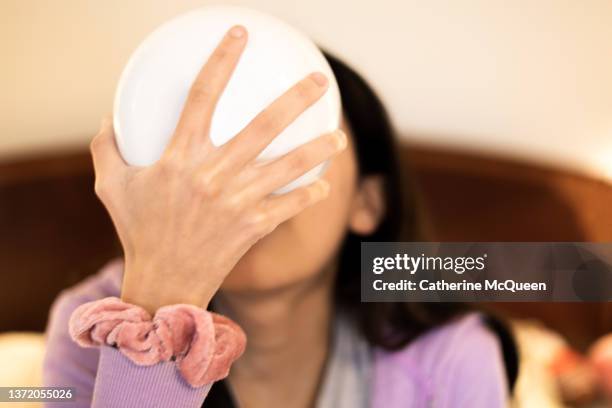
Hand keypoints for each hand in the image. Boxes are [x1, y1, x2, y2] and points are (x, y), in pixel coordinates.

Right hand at [90, 25, 345, 312]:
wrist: (162, 282)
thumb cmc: (137, 231)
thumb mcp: (110, 185)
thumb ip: (107, 146)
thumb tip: (109, 114)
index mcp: (179, 156)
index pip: (202, 95)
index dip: (222, 60)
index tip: (240, 34)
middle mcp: (213, 174)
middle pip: (263, 125)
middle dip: (296, 99)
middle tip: (320, 80)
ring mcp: (237, 201)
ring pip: (288, 166)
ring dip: (318, 149)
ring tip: (341, 136)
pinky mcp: (253, 227)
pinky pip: (290, 206)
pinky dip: (309, 195)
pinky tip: (324, 185)